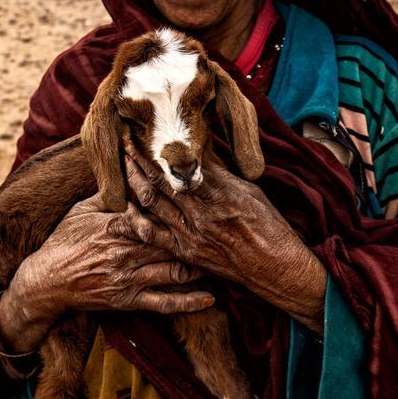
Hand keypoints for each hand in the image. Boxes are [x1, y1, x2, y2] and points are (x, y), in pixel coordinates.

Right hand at [0, 191, 213, 353]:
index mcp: (118, 226)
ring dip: (200, 266)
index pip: (155, 214)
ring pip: (174, 271)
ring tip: (223, 260)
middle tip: (224, 231)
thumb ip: (108, 195)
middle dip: (198, 238)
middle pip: (171, 242)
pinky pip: (164, 304)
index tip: (203, 202)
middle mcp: (127, 252)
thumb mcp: (81, 210)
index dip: (180, 209)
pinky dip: (189, 302)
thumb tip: (127, 171)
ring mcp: (129, 278)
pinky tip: (210, 298)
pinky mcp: (128, 301)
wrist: (47, 281)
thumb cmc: (63, 241)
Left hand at [111, 145, 327, 331]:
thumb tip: (199, 149)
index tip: (146, 131)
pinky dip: (136, 220)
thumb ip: (220, 172)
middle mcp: (200, 212)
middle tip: (124, 139)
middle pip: (160, 180)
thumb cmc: (268, 226)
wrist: (275, 267)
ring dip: (134, 181)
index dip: (159, 147)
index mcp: (219, 191)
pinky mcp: (186, 252)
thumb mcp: (248, 190)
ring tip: (122, 163)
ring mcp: (190, 234)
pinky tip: (124, 206)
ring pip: (152, 203)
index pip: (180, 163)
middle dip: (139, 158)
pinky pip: (153, 235)